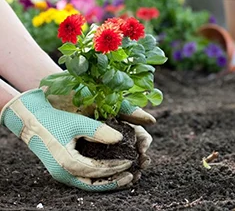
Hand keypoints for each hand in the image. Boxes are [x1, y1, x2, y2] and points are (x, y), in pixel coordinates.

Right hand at [0, 89, 134, 190]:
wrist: (32, 122)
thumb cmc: (55, 120)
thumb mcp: (78, 123)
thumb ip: (99, 131)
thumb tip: (120, 138)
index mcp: (68, 162)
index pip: (99, 170)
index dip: (116, 167)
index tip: (131, 162)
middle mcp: (65, 173)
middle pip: (94, 184)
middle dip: (114, 181)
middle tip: (131, 177)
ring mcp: (62, 174)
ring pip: (89, 185)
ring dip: (106, 182)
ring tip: (123, 178)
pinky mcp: (62, 170)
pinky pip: (83, 180)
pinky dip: (97, 179)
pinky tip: (107, 173)